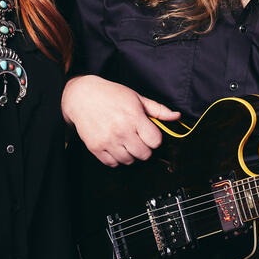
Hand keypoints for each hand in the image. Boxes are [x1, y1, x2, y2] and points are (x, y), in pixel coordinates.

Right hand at [62, 75, 179, 166]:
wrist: (81, 96)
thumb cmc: (110, 95)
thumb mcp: (136, 98)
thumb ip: (158, 110)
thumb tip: (177, 116)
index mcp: (134, 117)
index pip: (155, 141)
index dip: (154, 138)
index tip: (149, 134)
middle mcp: (121, 130)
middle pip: (144, 154)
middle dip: (145, 148)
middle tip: (138, 139)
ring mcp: (107, 141)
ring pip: (129, 161)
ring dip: (131, 154)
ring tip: (126, 142)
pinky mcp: (96, 148)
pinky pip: (113, 164)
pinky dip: (116, 158)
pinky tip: (115, 146)